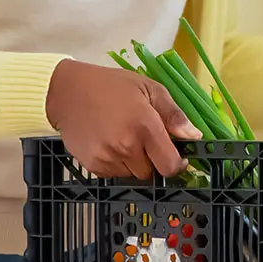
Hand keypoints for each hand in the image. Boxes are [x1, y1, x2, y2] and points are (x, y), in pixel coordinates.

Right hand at [45, 59, 201, 179]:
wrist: (68, 92)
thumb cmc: (112, 86)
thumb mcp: (149, 89)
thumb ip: (174, 115)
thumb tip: (194, 136)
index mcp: (144, 127)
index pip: (170, 165)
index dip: (177, 164)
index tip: (176, 155)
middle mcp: (126, 147)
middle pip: (152, 173)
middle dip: (154, 160)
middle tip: (144, 138)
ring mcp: (107, 159)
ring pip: (133, 175)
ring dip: (135, 163)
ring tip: (125, 137)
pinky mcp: (93, 166)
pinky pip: (115, 175)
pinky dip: (118, 164)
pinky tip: (111, 143)